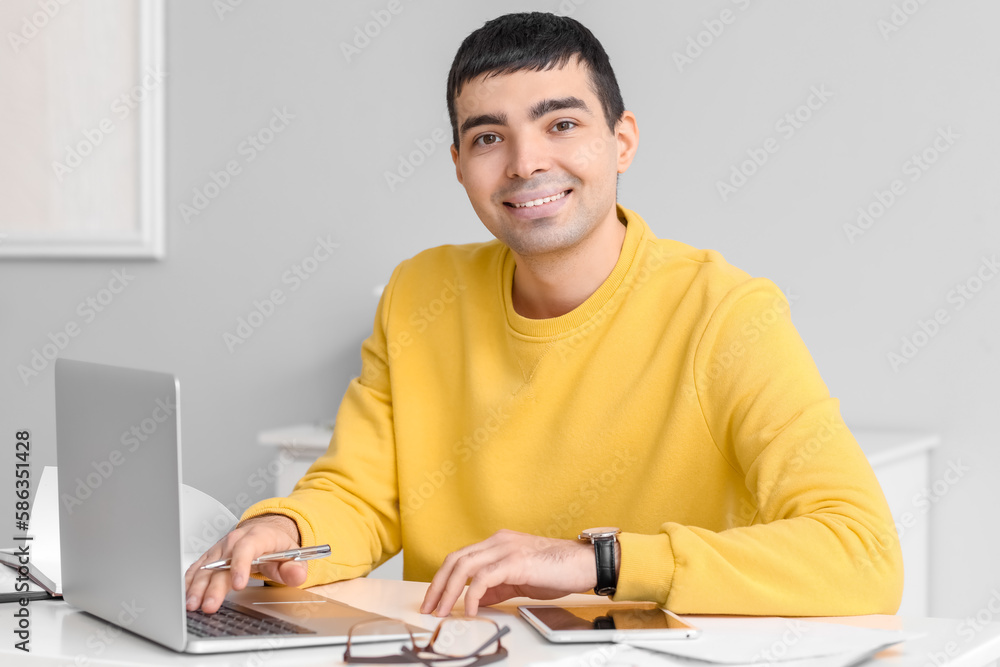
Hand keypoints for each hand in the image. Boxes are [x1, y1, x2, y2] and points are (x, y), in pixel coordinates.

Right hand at [184, 514, 304, 613]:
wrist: (264, 531)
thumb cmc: (276, 545)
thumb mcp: (293, 554)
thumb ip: (295, 567)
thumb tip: (295, 575)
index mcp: (257, 536)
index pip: (246, 548)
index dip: (240, 565)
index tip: (238, 584)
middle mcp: (234, 541)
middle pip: (221, 564)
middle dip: (214, 586)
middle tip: (210, 605)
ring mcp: (220, 549)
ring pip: (205, 568)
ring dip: (196, 587)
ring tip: (192, 605)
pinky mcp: (210, 558)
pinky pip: (196, 569)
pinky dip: (189, 583)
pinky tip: (185, 596)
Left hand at [420, 529, 596, 616]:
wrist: (585, 564)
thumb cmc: (558, 570)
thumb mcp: (520, 579)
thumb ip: (496, 587)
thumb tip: (475, 600)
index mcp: (498, 542)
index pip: (460, 557)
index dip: (443, 579)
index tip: (434, 600)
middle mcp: (499, 541)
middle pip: (455, 559)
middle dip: (438, 585)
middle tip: (429, 607)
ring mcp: (506, 549)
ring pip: (465, 566)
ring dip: (448, 591)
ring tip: (442, 611)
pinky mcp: (515, 562)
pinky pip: (484, 578)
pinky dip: (471, 595)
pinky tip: (469, 610)